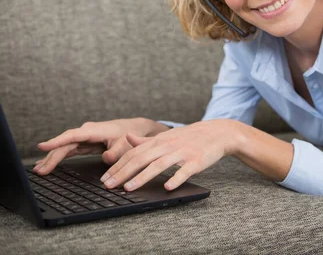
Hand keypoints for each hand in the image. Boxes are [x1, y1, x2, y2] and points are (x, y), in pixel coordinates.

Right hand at [33, 117, 170, 174]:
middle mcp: (86, 132)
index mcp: (94, 130)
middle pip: (64, 144)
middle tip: (39, 171)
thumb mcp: (127, 143)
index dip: (56, 141)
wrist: (135, 128)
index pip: (72, 136)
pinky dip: (58, 157)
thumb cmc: (131, 134)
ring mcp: (84, 137)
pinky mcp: (85, 143)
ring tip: (38, 170)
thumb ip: (118, 151)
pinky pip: (68, 149)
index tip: (41, 146)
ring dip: (51, 158)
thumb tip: (106, 157)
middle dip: (51, 156)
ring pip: (64, 147)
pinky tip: (47, 163)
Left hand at [100, 119, 238, 191]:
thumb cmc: (190, 137)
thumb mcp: (167, 135)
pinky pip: (184, 171)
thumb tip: (127, 138)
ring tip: (129, 188)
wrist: (217, 133)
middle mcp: (168, 145)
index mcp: (159, 140)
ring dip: (142, 177)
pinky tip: (167, 188)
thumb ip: (147, 140)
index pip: (133, 153)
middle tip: (109, 186)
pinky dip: (176, 179)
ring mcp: (182, 153)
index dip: (117, 165)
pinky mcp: (196, 161)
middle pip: (141, 158)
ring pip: (159, 165)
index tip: (105, 178)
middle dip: (123, 173)